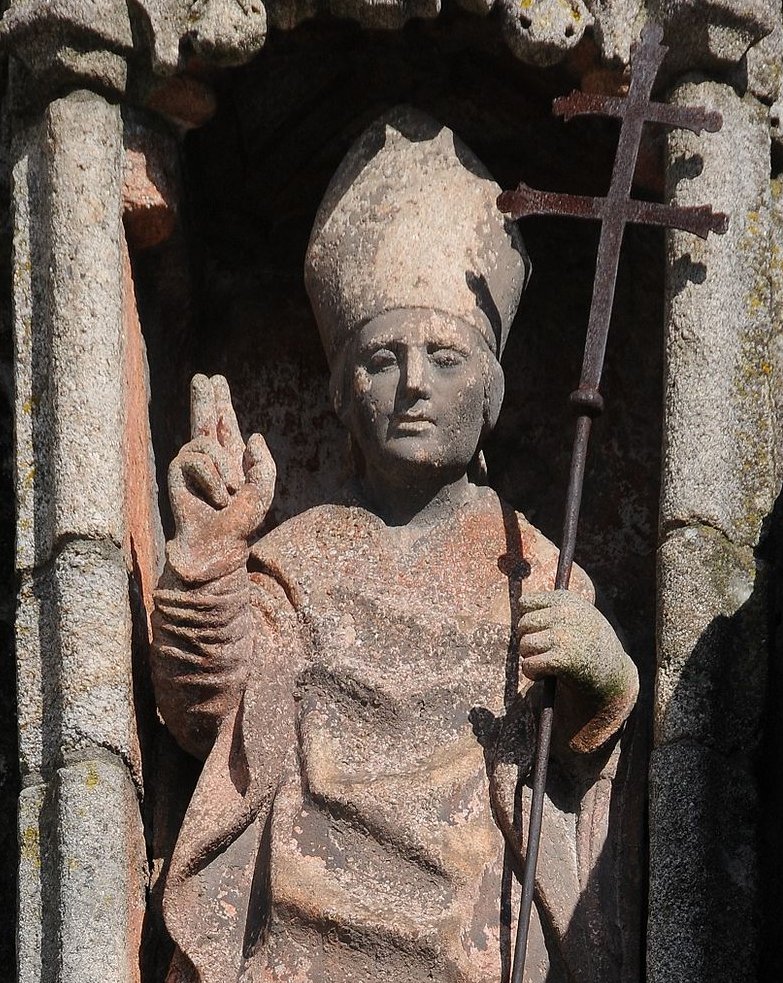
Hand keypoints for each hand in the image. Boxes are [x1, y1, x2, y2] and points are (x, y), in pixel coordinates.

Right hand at [167, 374, 275, 579]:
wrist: (217, 547)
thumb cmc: (240, 524)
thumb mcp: (263, 492)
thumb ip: (264, 464)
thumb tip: (252, 435)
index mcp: (232, 461)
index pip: (225, 425)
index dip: (220, 402)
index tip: (215, 380)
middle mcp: (211, 459)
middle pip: (205, 419)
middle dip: (204, 397)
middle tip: (203, 378)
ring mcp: (192, 465)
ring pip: (205, 441)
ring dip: (222, 469)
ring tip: (227, 495)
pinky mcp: (177, 474)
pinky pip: (196, 459)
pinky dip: (211, 479)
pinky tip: (215, 498)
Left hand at [518, 590, 637, 751]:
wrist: (614, 674)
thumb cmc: (592, 644)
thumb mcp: (579, 614)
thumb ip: (555, 607)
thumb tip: (520, 603)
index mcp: (567, 600)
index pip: (526, 603)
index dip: (528, 620)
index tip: (538, 632)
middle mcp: (565, 614)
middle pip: (523, 624)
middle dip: (527, 639)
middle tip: (540, 652)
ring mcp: (563, 636)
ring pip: (524, 644)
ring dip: (529, 657)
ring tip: (543, 663)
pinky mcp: (562, 659)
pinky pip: (529, 664)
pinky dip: (531, 672)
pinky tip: (543, 675)